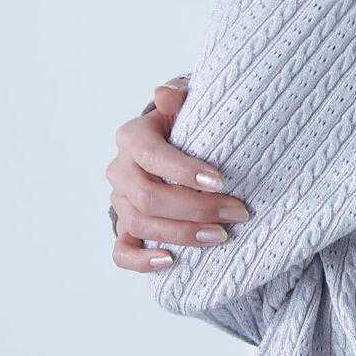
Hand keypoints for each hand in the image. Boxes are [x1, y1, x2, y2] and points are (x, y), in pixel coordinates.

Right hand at [107, 79, 250, 273]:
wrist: (174, 147)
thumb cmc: (186, 126)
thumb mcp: (187, 106)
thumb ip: (179, 98)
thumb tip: (166, 93)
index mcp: (132, 137)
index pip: (152, 156)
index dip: (184, 171)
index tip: (222, 180)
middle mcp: (120, 170)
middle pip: (148, 197)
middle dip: (195, 208)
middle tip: (236, 213)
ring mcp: (119, 202)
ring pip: (139, 225)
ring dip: (182, 235)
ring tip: (222, 237)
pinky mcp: (123, 228)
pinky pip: (121, 252)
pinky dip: (141, 261)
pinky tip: (171, 261)